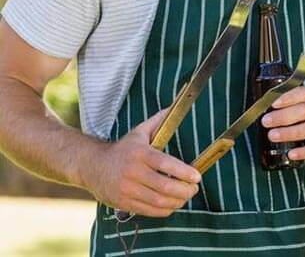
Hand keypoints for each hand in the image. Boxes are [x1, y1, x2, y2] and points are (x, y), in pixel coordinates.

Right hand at [83, 109, 200, 217]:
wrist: (92, 166)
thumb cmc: (123, 148)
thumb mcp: (139, 132)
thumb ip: (158, 121)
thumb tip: (174, 107)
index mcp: (140, 153)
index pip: (165, 164)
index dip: (184, 172)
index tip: (197, 176)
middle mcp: (133, 172)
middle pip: (164, 186)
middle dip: (185, 190)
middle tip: (195, 189)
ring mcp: (127, 190)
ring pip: (158, 201)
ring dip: (177, 201)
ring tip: (187, 197)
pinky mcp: (123, 203)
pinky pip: (149, 211)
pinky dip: (165, 210)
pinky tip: (173, 204)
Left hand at [261, 87, 304, 160]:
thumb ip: (294, 103)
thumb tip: (265, 107)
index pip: (304, 94)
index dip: (288, 98)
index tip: (273, 103)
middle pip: (304, 111)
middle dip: (283, 116)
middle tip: (266, 121)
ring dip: (288, 133)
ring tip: (272, 135)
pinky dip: (303, 152)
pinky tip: (291, 153)